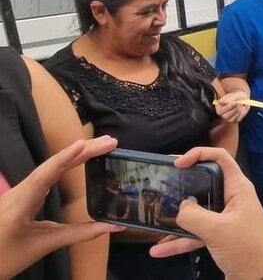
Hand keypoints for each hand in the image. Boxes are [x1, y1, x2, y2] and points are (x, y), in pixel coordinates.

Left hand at [0, 136, 122, 278]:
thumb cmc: (6, 257)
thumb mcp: (43, 246)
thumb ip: (79, 235)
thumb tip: (114, 228)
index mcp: (20, 204)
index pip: (45, 175)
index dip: (65, 158)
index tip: (84, 143)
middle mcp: (19, 192)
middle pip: (52, 165)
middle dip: (81, 151)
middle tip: (110, 142)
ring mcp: (20, 191)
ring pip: (49, 167)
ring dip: (75, 154)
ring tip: (100, 146)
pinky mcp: (22, 194)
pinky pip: (46, 173)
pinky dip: (65, 163)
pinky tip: (78, 158)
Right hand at [150, 147, 262, 279]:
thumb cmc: (246, 249)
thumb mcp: (216, 230)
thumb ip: (193, 215)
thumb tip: (179, 207)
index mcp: (238, 188)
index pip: (220, 157)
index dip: (199, 153)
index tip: (177, 163)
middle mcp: (233, 198)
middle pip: (205, 182)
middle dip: (183, 183)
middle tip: (161, 184)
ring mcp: (226, 218)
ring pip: (198, 210)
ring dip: (177, 216)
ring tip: (155, 217)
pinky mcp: (221, 236)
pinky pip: (196, 233)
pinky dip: (180, 240)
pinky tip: (160, 249)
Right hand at [215, 91, 249, 122]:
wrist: (243, 99)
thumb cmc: (236, 97)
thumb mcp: (234, 96)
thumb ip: (228, 99)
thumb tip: (220, 102)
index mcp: (219, 107)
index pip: (221, 110)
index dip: (229, 107)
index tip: (236, 103)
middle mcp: (222, 114)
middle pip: (226, 116)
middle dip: (234, 110)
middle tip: (240, 103)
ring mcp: (228, 118)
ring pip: (232, 119)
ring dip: (238, 111)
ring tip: (241, 104)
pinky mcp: (235, 120)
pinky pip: (238, 119)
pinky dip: (242, 113)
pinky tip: (242, 108)